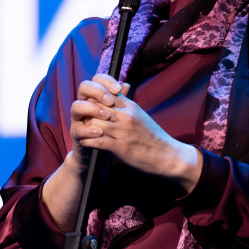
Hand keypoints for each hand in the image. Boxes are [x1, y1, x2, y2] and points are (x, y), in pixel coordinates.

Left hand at [71, 74, 201, 192]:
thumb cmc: (154, 137)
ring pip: (94, 122)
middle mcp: (125, 116)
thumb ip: (127, 105)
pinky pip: (97, 140)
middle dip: (86, 112)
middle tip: (80, 119)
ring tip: (81, 131)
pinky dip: (88, 141)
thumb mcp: (141, 116)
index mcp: (130, 106)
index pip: (106, 92)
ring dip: (85, 128)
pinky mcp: (120, 147)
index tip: (89, 105)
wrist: (168, 156)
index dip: (93, 97)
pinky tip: (85, 142)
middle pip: (96, 106)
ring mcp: (122, 131)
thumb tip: (117, 95)